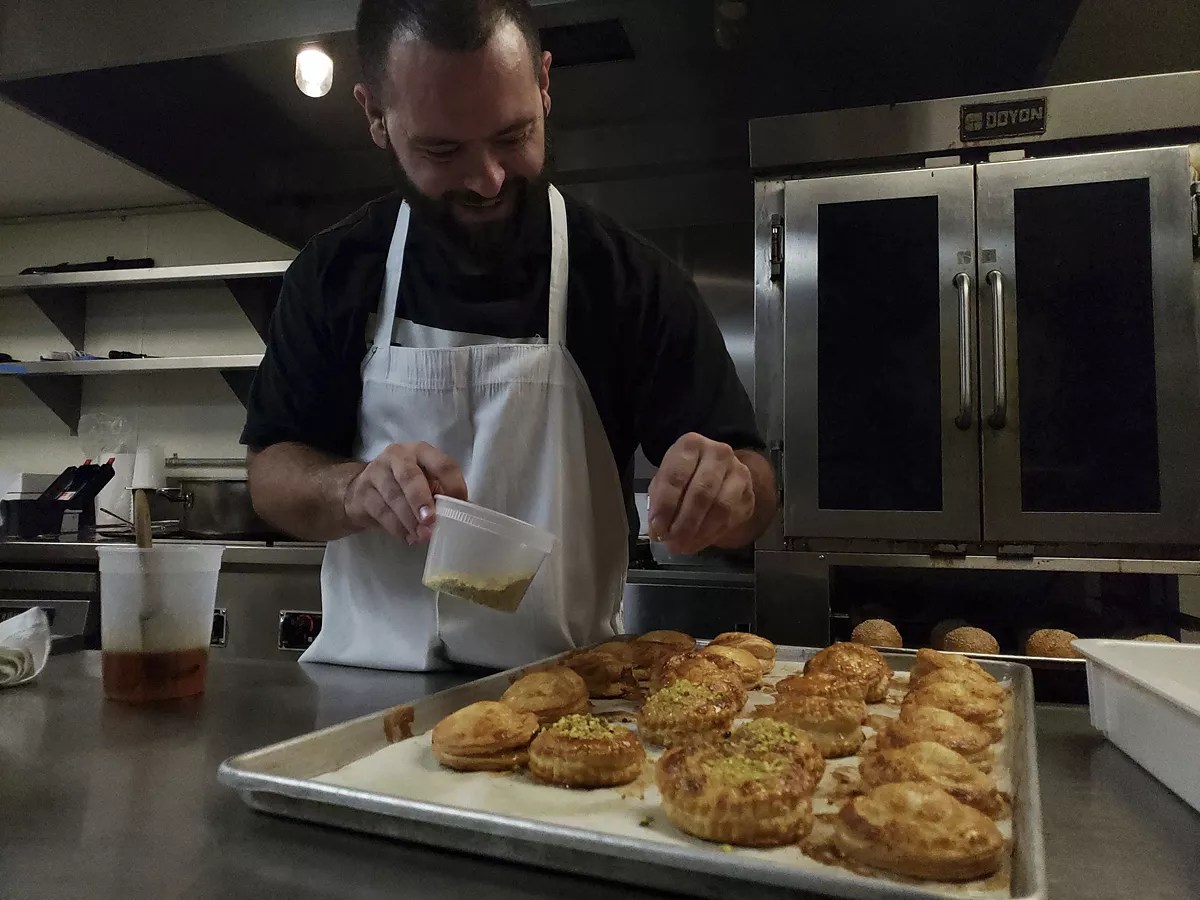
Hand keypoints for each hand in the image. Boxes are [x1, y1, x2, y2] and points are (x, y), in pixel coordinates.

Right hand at [343, 442, 467, 543]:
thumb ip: (444, 495)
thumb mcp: (427, 483)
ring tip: (422, 536)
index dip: (453, 484)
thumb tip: (468, 512)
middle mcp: (398, 456)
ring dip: (410, 520)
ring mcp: (377, 472)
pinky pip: (381, 512)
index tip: (460, 505)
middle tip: (431, 521)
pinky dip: (397, 528)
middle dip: (421, 500)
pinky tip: (408, 537)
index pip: (442, 463)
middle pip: (410, 477)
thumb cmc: (405, 486)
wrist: (361, 491)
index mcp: (422, 452)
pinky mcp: (363, 492)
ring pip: (394, 496)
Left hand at [647, 433, 753, 555]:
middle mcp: (718, 453)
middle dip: (684, 523)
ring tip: (683, 546)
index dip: (666, 505)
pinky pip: (732, 519)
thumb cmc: (685, 475)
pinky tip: (698, 542)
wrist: (719, 472)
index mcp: (691, 445)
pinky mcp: (749, 494)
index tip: (657, 527)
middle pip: (701, 492)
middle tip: (672, 542)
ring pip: (721, 508)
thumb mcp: (665, 480)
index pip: (677, 476)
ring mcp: (738, 473)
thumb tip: (659, 530)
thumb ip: (660, 501)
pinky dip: (712, 535)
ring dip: (700, 532)